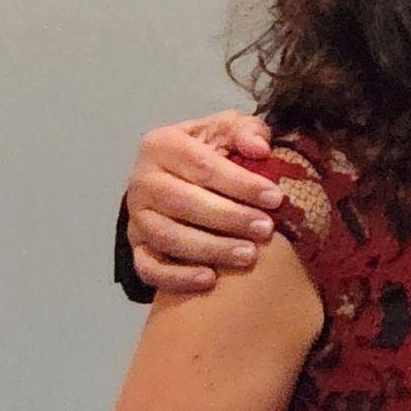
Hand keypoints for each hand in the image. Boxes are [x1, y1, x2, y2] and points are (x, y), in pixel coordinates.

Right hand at [126, 112, 279, 293]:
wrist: (176, 176)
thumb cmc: (209, 150)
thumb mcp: (226, 129)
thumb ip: (245, 130)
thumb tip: (260, 149)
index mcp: (162, 145)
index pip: (202, 165)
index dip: (240, 183)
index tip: (275, 198)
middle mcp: (142, 181)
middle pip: (184, 203)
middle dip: (229, 218)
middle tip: (266, 230)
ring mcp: (136, 216)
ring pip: (168, 237)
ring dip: (210, 249)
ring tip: (248, 256)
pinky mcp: (136, 246)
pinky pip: (149, 268)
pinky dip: (177, 277)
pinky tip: (209, 280)